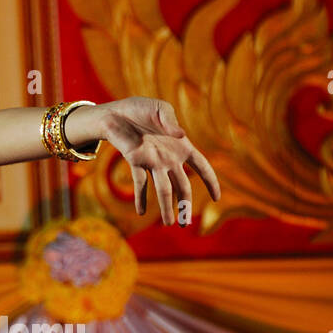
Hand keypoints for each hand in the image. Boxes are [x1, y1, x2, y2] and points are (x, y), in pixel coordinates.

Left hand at [96, 97, 220, 224]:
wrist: (116, 111)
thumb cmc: (141, 109)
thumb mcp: (159, 109)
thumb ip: (170, 121)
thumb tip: (180, 135)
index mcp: (181, 146)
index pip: (202, 166)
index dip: (210, 181)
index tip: (216, 198)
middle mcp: (169, 158)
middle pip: (182, 186)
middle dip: (185, 204)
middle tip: (185, 224)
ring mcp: (152, 161)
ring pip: (163, 189)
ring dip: (165, 206)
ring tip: (169, 224)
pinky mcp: (135, 161)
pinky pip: (139, 182)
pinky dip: (140, 197)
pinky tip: (141, 212)